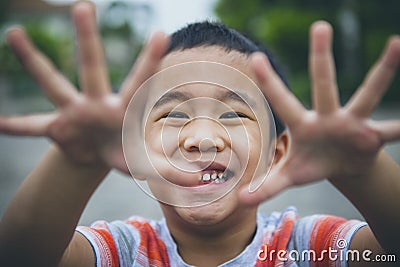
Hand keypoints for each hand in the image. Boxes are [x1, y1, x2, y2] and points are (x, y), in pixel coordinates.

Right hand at [0, 2, 168, 172]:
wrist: (102, 157)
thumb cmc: (128, 153)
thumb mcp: (146, 164)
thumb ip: (168, 170)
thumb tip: (198, 179)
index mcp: (124, 109)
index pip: (140, 80)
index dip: (150, 59)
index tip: (162, 33)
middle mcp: (97, 103)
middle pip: (91, 66)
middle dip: (88, 39)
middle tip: (83, 4)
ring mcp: (74, 113)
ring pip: (52, 83)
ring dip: (34, 61)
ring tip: (14, 33)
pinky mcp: (57, 128)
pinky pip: (31, 126)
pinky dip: (15, 127)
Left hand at [241, 21, 399, 204]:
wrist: (341, 167)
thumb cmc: (311, 164)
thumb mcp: (290, 175)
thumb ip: (266, 186)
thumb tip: (240, 202)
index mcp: (302, 125)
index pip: (282, 100)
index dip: (269, 81)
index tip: (255, 57)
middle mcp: (327, 117)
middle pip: (323, 84)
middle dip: (321, 58)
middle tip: (320, 26)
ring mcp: (352, 124)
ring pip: (367, 95)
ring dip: (382, 72)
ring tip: (397, 42)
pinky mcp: (372, 136)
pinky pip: (393, 130)